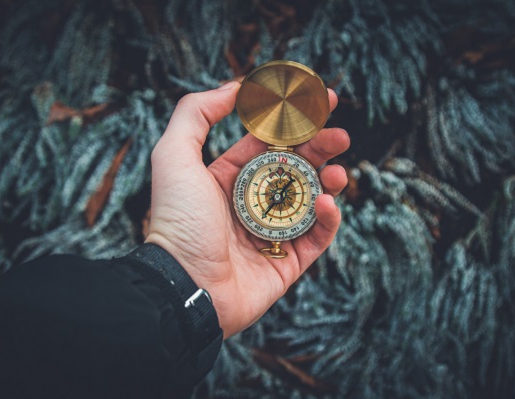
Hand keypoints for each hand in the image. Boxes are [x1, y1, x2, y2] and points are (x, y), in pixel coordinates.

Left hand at [146, 81, 349, 337]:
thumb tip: (234, 87)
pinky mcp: (287, 262)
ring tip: (338, 173)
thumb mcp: (174, 155)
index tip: (319, 102)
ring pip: (311, 201)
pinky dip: (327, 220)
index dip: (293, 123)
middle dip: (320, 148)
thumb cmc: (177, 221)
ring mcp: (271, 233)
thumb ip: (197, 114)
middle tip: (340, 135)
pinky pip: (316, 237)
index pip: (268, 144)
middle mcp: (251, 203)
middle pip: (295, 168)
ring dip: (329, 182)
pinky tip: (327, 204)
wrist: (184, 286)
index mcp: (228, 178)